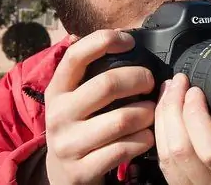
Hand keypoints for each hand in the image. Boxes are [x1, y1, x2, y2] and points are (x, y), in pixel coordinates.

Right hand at [44, 30, 155, 184]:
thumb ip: (91, 74)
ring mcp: (68, 145)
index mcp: (57, 90)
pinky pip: (125, 148)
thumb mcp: (74, 99)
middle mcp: (58, 115)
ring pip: (123, 118)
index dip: (105, 40)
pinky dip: (144, 139)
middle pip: (108, 84)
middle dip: (139, 78)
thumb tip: (122, 39)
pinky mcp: (82, 170)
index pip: (77, 55)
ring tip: (153, 110)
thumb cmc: (80, 126)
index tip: (129, 41)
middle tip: (151, 81)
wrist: (64, 175)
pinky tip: (148, 135)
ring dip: (148, 112)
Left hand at [155, 73, 210, 184]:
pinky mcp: (179, 183)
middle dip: (173, 107)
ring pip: (165, 153)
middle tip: (179, 82)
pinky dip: (159, 129)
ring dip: (162, 115)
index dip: (197, 116)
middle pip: (180, 149)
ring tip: (169, 89)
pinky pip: (162, 158)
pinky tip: (163, 110)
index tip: (196, 90)